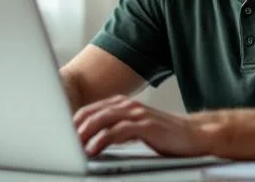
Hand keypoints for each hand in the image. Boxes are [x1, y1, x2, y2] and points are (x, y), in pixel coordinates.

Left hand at [73, 94, 212, 156]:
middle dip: (73, 128)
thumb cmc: (164, 135)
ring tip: (71, 147)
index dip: (73, 123)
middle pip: (91, 113)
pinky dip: (102, 140)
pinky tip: (93, 150)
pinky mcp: (145, 125)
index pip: (89, 110)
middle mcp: (127, 105)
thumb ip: (115, 130)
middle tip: (59, 143)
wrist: (194, 135)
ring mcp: (136, 114)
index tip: (59, 136)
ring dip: (83, 133)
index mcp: (122, 104)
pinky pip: (117, 131)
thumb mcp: (135, 129)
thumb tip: (90, 142)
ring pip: (101, 119)